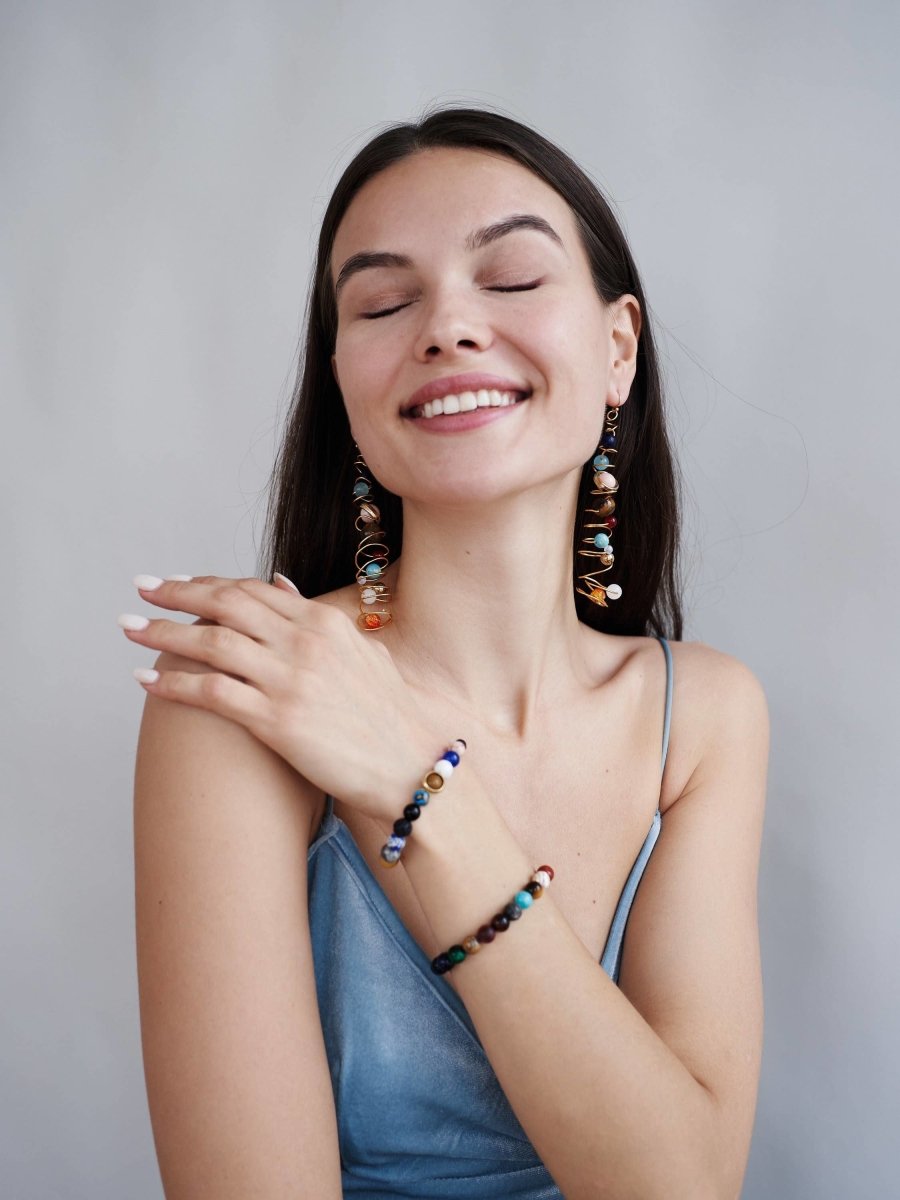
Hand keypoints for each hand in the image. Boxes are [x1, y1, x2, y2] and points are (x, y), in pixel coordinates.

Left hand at [118, 574, 444, 822]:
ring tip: (130, 627)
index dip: (209, 583)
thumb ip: (318, 619)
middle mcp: (304, 643)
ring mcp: (289, 680)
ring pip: (210, 643)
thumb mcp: (361, 651)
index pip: (253, 589)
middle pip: (225, 604)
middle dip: (177, 593)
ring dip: (161, 632)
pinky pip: (211, 693)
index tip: (178, 582)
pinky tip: (145, 680)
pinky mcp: (276, 721)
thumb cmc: (389, 713)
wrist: (411, 764)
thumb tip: (281, 586)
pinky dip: (172, 683)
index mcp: (324, 622)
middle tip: (142, 587)